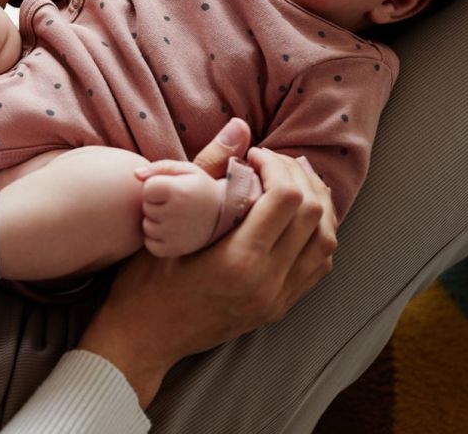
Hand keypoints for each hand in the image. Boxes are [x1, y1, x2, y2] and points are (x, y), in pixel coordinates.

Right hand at [78, 123, 336, 407]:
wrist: (142, 340)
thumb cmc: (145, 282)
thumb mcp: (166, 222)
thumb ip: (205, 170)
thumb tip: (238, 127)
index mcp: (239, 261)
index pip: (287, 198)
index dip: (277, 165)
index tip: (253, 156)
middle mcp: (268, 283)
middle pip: (314, 214)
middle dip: (298, 177)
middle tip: (271, 163)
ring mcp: (277, 299)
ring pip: (325, 240)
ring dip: (315, 204)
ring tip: (290, 183)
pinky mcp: (278, 309)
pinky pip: (319, 266)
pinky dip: (316, 234)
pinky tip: (296, 218)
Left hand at [136, 162, 221, 256]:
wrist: (226, 214)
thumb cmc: (200, 187)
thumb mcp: (186, 170)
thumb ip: (159, 168)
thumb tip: (135, 174)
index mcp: (178, 191)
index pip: (146, 188)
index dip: (156, 186)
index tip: (171, 188)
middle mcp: (175, 214)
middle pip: (145, 207)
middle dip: (156, 204)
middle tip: (175, 203)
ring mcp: (175, 234)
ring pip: (146, 227)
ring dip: (155, 221)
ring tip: (174, 216)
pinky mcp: (175, 250)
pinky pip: (150, 245)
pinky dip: (156, 239)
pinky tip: (171, 230)